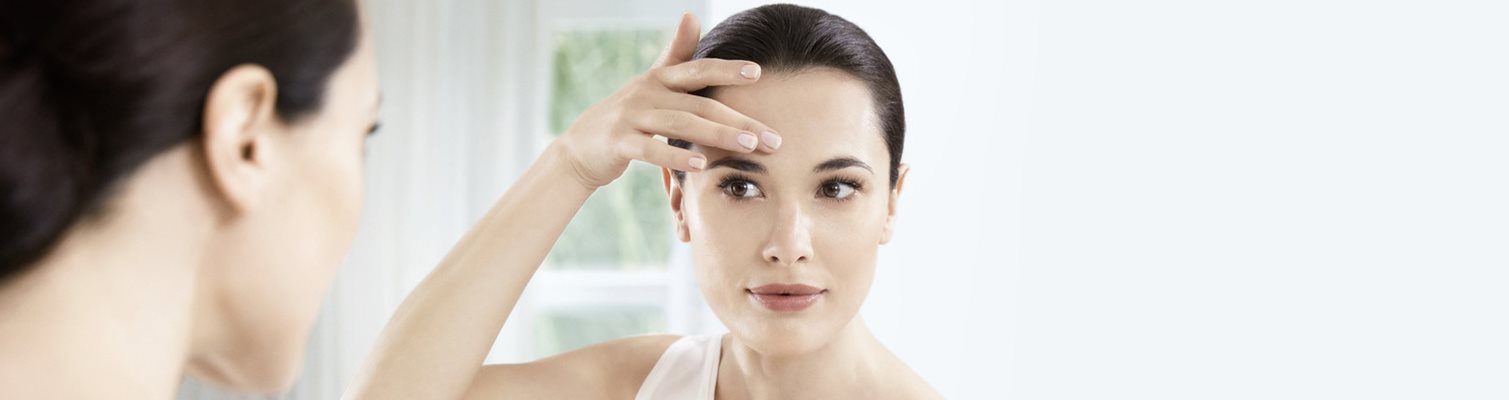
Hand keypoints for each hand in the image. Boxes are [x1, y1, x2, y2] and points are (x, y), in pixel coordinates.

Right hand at [550, 13, 780, 189]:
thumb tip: (691, 15)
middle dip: (739, 120)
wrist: (580, 148)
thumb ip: (675, 53)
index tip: (757, 72)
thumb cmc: (627, 116)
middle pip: (700, 103)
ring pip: (681, 124)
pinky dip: (678, 156)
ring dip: (718, 136)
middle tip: (772, 138)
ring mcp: (632, 116)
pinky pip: (652, 149)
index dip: (727, 69)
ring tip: (749, 147)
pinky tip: (702, 165)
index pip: (698, 70)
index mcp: (658, 79)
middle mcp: (646, 92)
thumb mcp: (650, 83)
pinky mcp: (620, 142)